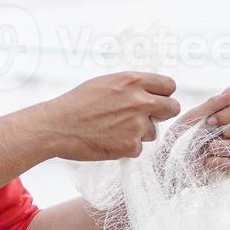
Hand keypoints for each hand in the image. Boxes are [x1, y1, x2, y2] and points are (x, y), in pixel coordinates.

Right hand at [36, 72, 181, 161]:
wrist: (57, 126)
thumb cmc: (77, 103)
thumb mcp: (106, 83)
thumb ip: (131, 86)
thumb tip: (151, 92)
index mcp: (133, 81)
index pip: (169, 85)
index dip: (163, 94)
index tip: (156, 100)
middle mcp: (139, 101)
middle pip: (172, 108)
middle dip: (162, 113)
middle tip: (146, 118)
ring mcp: (137, 125)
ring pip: (153, 131)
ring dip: (139, 133)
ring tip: (113, 129)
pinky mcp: (131, 146)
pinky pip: (138, 148)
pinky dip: (125, 147)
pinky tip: (107, 141)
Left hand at [165, 85, 229, 181]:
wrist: (168, 163)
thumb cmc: (179, 138)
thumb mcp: (192, 118)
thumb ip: (212, 104)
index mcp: (228, 116)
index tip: (209, 121)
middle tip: (214, 132)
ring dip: (219, 146)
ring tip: (204, 149)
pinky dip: (216, 162)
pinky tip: (205, 162)